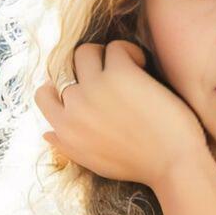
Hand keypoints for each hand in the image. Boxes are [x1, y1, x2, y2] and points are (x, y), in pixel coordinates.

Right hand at [34, 40, 207, 189]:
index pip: (43, 96)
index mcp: (64, 130)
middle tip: (112, 76)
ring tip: (129, 68)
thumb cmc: (139, 166)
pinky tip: (143, 66)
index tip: (83, 86)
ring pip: (86, 52)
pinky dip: (129, 52)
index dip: (60, 85)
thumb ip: (67, 146)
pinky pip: (116, 48)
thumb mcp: (92, 162)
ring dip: (105, 54)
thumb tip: (47, 134)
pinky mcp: (120, 74)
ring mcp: (94, 88)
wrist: (172, 166)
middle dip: (88, 70)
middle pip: (67, 70)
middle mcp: (74, 107)